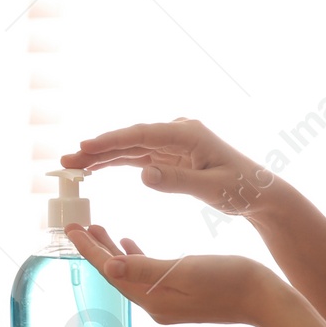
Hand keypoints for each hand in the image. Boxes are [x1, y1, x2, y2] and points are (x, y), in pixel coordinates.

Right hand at [62, 119, 277, 219]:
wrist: (260, 193)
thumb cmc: (242, 189)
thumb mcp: (212, 188)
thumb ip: (178, 181)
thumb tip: (143, 175)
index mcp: (187, 134)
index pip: (141, 135)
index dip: (111, 141)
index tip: (85, 147)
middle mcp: (176, 133)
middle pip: (130, 139)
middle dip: (97, 149)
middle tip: (66, 161)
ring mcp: (172, 143)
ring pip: (130, 148)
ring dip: (102, 156)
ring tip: (72, 166)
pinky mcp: (170, 156)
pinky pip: (137, 157)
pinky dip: (116, 162)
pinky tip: (96, 168)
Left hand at [65, 223, 284, 326]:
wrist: (266, 300)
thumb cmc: (229, 280)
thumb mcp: (184, 271)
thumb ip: (144, 268)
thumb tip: (109, 267)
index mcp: (153, 299)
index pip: (111, 271)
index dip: (89, 249)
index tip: (70, 228)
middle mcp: (155, 305)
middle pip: (115, 273)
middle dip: (95, 249)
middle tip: (76, 225)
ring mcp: (167, 302)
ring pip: (129, 272)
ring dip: (112, 250)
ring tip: (97, 229)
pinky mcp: (180, 296)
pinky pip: (147, 274)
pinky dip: (135, 256)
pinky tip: (130, 242)